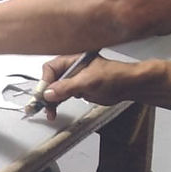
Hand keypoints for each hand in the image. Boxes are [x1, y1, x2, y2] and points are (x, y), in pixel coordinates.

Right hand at [40, 55, 155, 119]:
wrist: (128, 85)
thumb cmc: (115, 75)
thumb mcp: (88, 82)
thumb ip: (66, 87)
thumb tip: (49, 92)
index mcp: (72, 59)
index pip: (50, 69)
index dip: (45, 82)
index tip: (43, 95)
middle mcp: (71, 68)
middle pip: (50, 80)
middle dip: (46, 93)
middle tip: (42, 106)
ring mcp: (74, 79)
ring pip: (55, 89)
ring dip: (50, 101)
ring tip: (50, 112)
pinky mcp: (78, 89)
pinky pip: (62, 96)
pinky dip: (57, 103)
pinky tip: (54, 110)